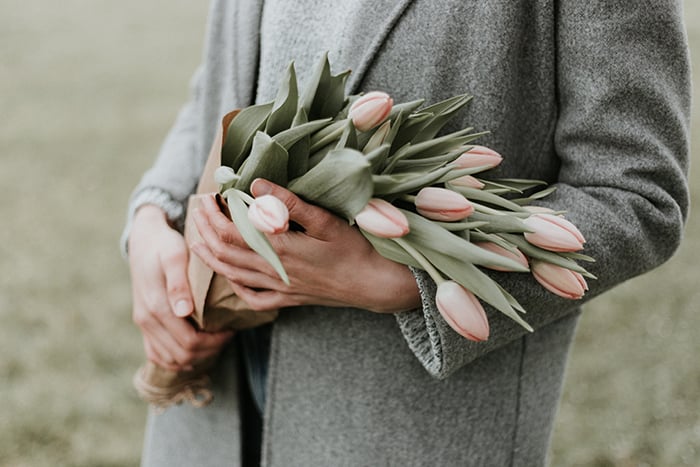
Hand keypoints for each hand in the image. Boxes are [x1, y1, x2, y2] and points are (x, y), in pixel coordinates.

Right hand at [128, 205, 232, 370]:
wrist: (144, 239)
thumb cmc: (165, 245)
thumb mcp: (175, 256)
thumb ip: (178, 284)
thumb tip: (183, 312)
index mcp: (156, 306)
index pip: (189, 342)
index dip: (214, 342)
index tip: (231, 329)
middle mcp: (146, 320)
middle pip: (182, 355)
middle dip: (209, 351)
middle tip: (227, 335)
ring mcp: (143, 324)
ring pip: (170, 359)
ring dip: (195, 356)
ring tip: (215, 340)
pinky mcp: (144, 324)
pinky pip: (158, 354)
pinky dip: (178, 357)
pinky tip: (197, 346)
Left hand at [190, 180, 421, 312]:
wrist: (373, 284)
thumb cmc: (353, 248)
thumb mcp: (325, 220)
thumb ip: (289, 203)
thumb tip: (256, 184)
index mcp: (281, 249)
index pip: (231, 232)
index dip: (213, 216)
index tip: (206, 197)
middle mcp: (274, 271)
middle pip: (225, 253)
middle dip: (205, 231)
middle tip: (197, 210)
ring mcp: (279, 288)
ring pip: (232, 274)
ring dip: (210, 256)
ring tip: (198, 239)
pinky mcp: (288, 299)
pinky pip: (252, 297)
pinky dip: (234, 285)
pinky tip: (229, 274)